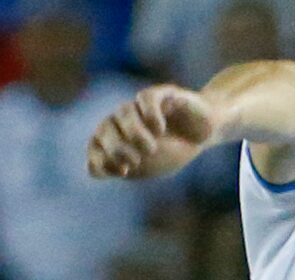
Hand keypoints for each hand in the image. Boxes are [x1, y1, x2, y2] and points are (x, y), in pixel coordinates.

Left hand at [87, 84, 217, 180]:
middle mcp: (123, 119)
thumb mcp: (147, 166)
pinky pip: (146, 98)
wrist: (204, 133)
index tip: (123, 171)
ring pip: (123, 112)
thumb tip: (91, 168)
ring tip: (151, 148)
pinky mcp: (162, 94)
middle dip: (116, 147)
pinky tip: (159, 129)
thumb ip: (119, 168)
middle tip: (135, 161)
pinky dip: (149, 114)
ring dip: (134, 133)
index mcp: (117, 138)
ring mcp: (141, 106)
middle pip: (104, 128)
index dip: (101, 158)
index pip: (95, 145)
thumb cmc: (173, 150)